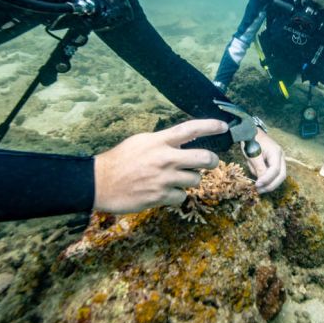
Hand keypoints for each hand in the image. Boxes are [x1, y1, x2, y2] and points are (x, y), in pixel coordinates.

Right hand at [92, 119, 225, 212]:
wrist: (99, 183)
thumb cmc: (119, 160)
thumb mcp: (141, 141)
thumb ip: (162, 141)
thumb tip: (181, 141)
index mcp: (159, 141)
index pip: (191, 129)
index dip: (210, 126)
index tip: (224, 126)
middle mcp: (165, 158)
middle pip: (205, 158)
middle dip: (212, 161)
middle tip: (210, 162)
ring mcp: (164, 179)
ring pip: (196, 180)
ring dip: (191, 180)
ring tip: (177, 179)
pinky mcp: (161, 196)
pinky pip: (182, 196)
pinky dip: (177, 196)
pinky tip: (165, 192)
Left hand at [246, 128, 285, 192]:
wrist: (252, 133)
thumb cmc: (252, 142)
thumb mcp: (252, 155)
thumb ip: (258, 167)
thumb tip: (261, 181)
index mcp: (276, 153)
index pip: (275, 170)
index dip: (267, 179)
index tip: (257, 185)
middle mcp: (281, 157)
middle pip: (281, 176)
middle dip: (271, 185)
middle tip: (259, 191)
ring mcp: (279, 160)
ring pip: (278, 176)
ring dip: (268, 182)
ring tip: (256, 181)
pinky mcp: (275, 163)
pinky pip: (273, 174)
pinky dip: (266, 178)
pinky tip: (258, 178)